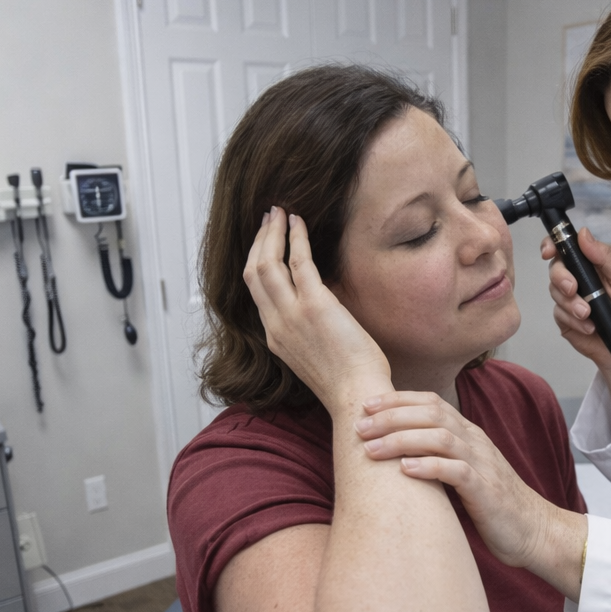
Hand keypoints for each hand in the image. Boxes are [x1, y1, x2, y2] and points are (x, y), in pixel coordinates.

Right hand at [243, 208, 390, 410]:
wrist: (357, 398)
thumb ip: (308, 330)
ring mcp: (292, 315)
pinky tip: (299, 223)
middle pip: (253, 272)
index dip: (257, 261)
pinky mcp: (314, 306)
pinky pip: (298, 262)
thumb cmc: (348, 381)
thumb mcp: (316, 354)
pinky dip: (296, 238)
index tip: (266, 242)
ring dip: (273, 233)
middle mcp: (276, 324)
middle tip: (269, 218)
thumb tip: (319, 307)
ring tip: (280, 213)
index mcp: (275, 337)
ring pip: (267, 263)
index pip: (255, 292)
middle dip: (260, 241)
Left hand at [356, 390, 585, 590]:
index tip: (365, 406)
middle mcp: (475, 442)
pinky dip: (429, 467)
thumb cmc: (491, 504)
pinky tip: (405, 470)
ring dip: (402, 440)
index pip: (431, 402)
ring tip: (372, 450)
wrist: (533, 531)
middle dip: (391, 417)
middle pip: (431, 414)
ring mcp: (483, 464)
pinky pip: (456, 471)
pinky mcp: (486, 490)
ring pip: (441, 438)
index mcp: (468, 434)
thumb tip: (397, 453)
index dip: (398, 400)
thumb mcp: (463, 472)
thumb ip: (438, 457)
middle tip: (359, 427)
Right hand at [542, 226, 610, 402]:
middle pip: (556, 268)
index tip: (549, 251)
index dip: (553, 245)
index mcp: (594, 265)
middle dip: (561, 278)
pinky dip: (573, 320)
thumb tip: (583, 234)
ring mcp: (571, 299)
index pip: (568, 248)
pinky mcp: (565, 320)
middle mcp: (580, 279)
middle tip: (573, 290)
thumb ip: (605, 257)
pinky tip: (590, 327)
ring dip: (572, 304)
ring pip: (555, 292)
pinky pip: (559, 314)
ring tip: (589, 315)